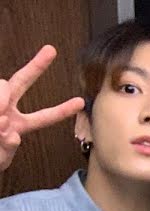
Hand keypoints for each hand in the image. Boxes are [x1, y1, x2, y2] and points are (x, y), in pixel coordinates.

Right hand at [0, 46, 84, 171]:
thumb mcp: (0, 158)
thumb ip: (7, 146)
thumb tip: (9, 130)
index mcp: (18, 124)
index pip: (44, 116)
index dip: (62, 109)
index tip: (80, 102)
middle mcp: (6, 109)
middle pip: (21, 82)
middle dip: (36, 66)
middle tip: (51, 50)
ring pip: (3, 87)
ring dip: (1, 101)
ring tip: (0, 120)